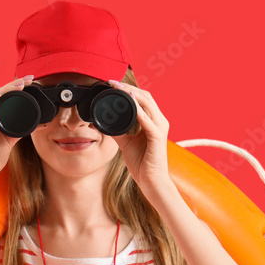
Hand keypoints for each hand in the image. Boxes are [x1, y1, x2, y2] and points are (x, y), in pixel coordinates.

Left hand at [106, 80, 171, 198]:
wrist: (151, 181)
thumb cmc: (142, 164)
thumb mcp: (126, 143)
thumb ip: (118, 131)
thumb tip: (105, 123)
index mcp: (154, 122)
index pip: (143, 99)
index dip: (129, 90)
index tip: (113, 85)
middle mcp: (159, 122)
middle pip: (146, 96)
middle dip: (129, 87)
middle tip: (112, 82)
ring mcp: (160, 128)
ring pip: (147, 103)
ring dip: (132, 94)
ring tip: (117, 88)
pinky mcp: (157, 137)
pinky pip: (147, 120)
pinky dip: (137, 110)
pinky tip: (128, 103)